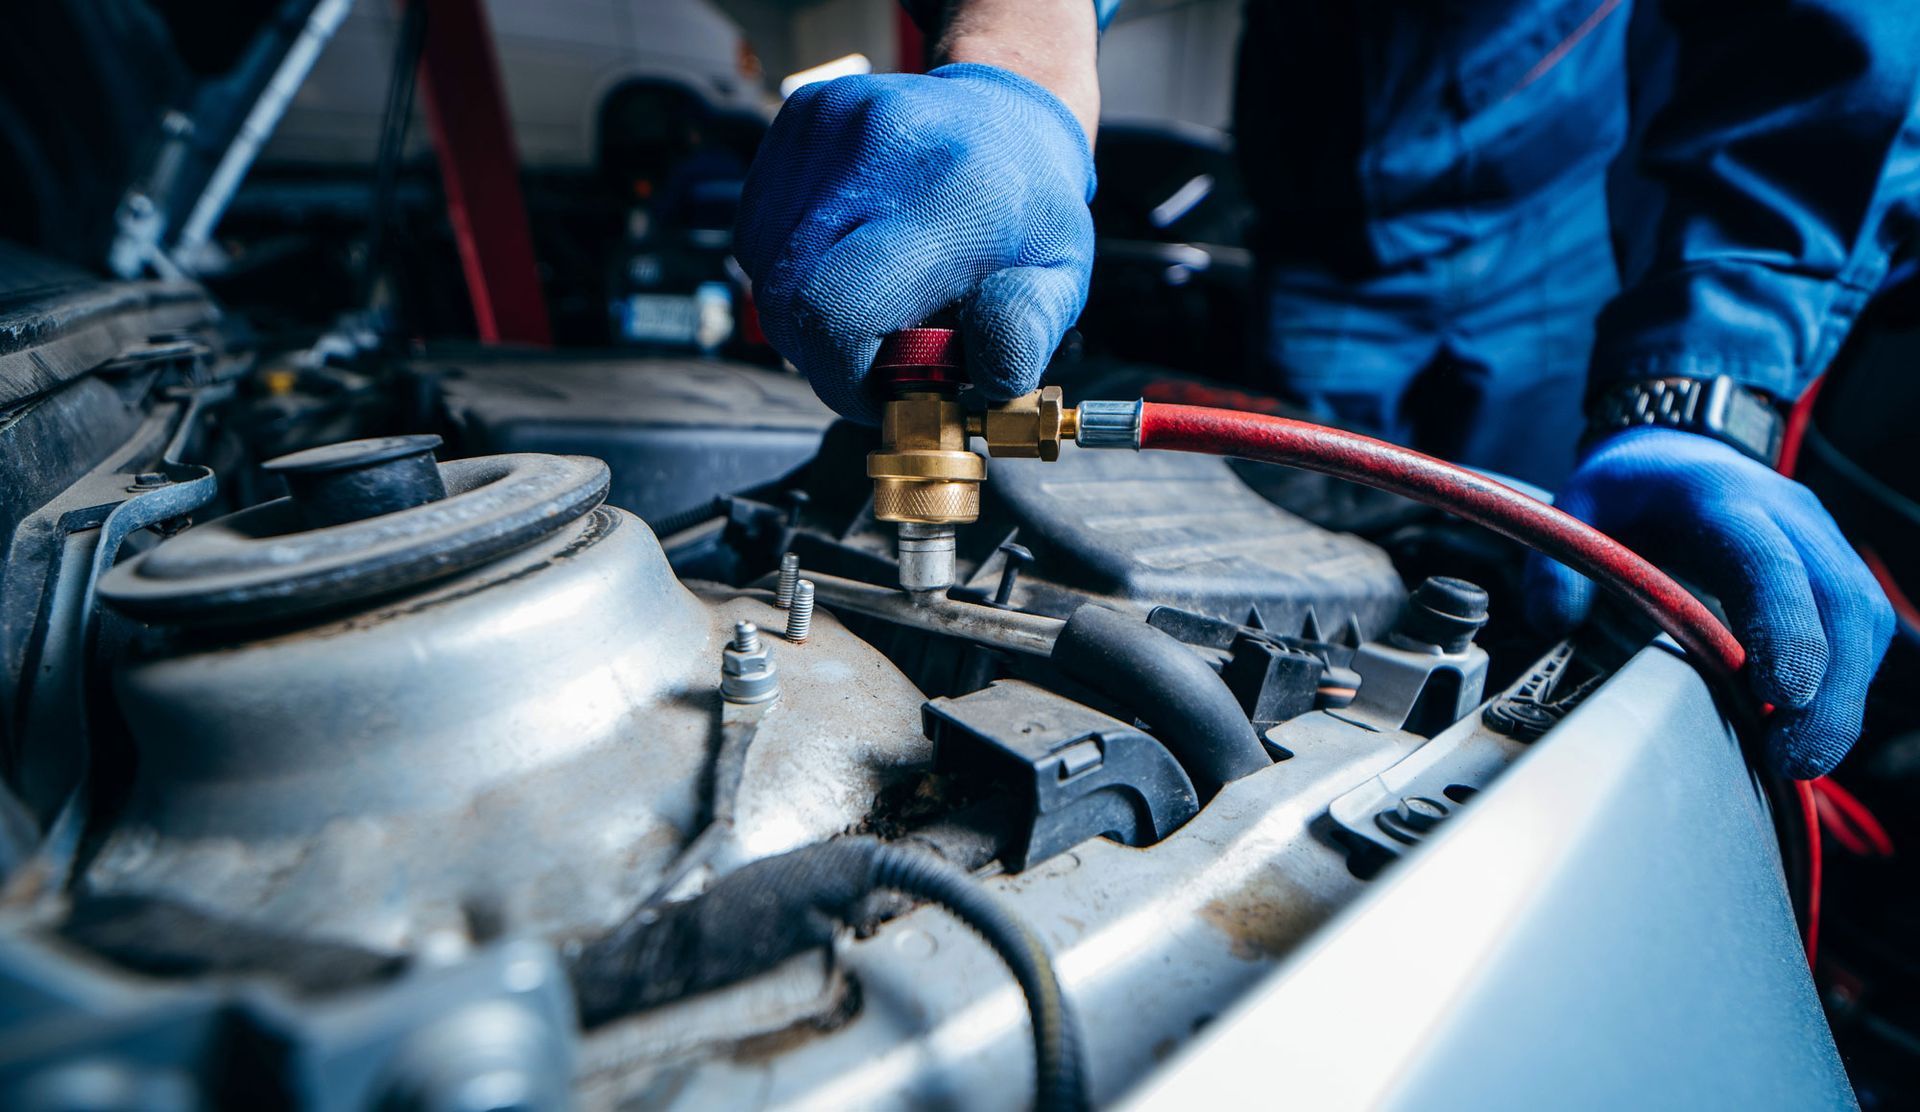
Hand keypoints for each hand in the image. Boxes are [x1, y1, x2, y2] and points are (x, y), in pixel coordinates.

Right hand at [734, 64, 1095, 421]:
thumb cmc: (1030, 208)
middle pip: (789, 299)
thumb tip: (984, 377)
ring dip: (804, 308)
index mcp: (957, 195)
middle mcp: (886, 145)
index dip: (842, 378)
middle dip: (822, 352)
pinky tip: (842, 254)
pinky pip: (760, 226)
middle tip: (873, 353)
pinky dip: (790, 263)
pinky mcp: (802, 113)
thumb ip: (1024, 335)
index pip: (839, 311)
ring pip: (766, 267)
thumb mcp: (1060, 280)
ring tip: (867, 296)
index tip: (878, 393)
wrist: (1010, 104)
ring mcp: (834, 122)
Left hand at [1524, 427, 1892, 777]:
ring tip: (1801, 757)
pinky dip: (1846, 679)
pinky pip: (1862, 623)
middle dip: (1830, 689)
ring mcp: (1821, 537)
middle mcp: (1787, 513)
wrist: (1675, 449)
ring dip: (1845, 694)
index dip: (1784, 626)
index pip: (1767, 562)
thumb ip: (1556, 566)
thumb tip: (1556, 622)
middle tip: (1797, 759)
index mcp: (1720, 497)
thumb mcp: (1573, 510)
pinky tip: (1809, 723)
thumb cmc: (1628, 491)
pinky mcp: (1834, 565)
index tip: (1782, 695)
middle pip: (1839, 600)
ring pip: (1862, 616)